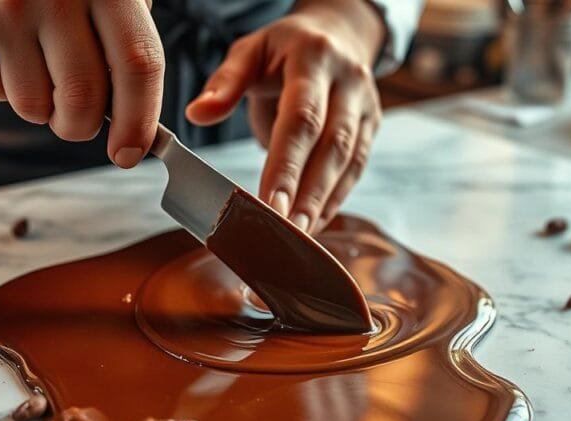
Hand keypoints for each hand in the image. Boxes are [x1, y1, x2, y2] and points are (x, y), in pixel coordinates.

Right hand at [0, 0, 163, 168]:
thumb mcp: (109, 0)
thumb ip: (127, 55)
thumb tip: (136, 133)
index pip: (137, 65)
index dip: (138, 119)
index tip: (129, 153)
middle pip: (82, 99)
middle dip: (82, 127)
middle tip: (79, 120)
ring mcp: (6, 9)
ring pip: (34, 107)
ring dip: (42, 108)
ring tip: (39, 67)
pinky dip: (6, 88)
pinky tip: (8, 51)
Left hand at [185, 0, 385, 232]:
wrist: (335, 34)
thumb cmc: (283, 49)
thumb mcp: (250, 51)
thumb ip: (225, 82)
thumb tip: (198, 114)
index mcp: (314, 57)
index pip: (302, 118)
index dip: (287, 165)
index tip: (270, 204)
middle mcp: (348, 81)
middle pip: (332, 145)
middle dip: (309, 194)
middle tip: (288, 232)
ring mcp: (365, 105)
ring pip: (349, 162)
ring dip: (324, 203)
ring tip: (300, 236)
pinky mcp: (371, 126)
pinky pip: (355, 169)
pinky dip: (334, 200)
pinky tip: (315, 224)